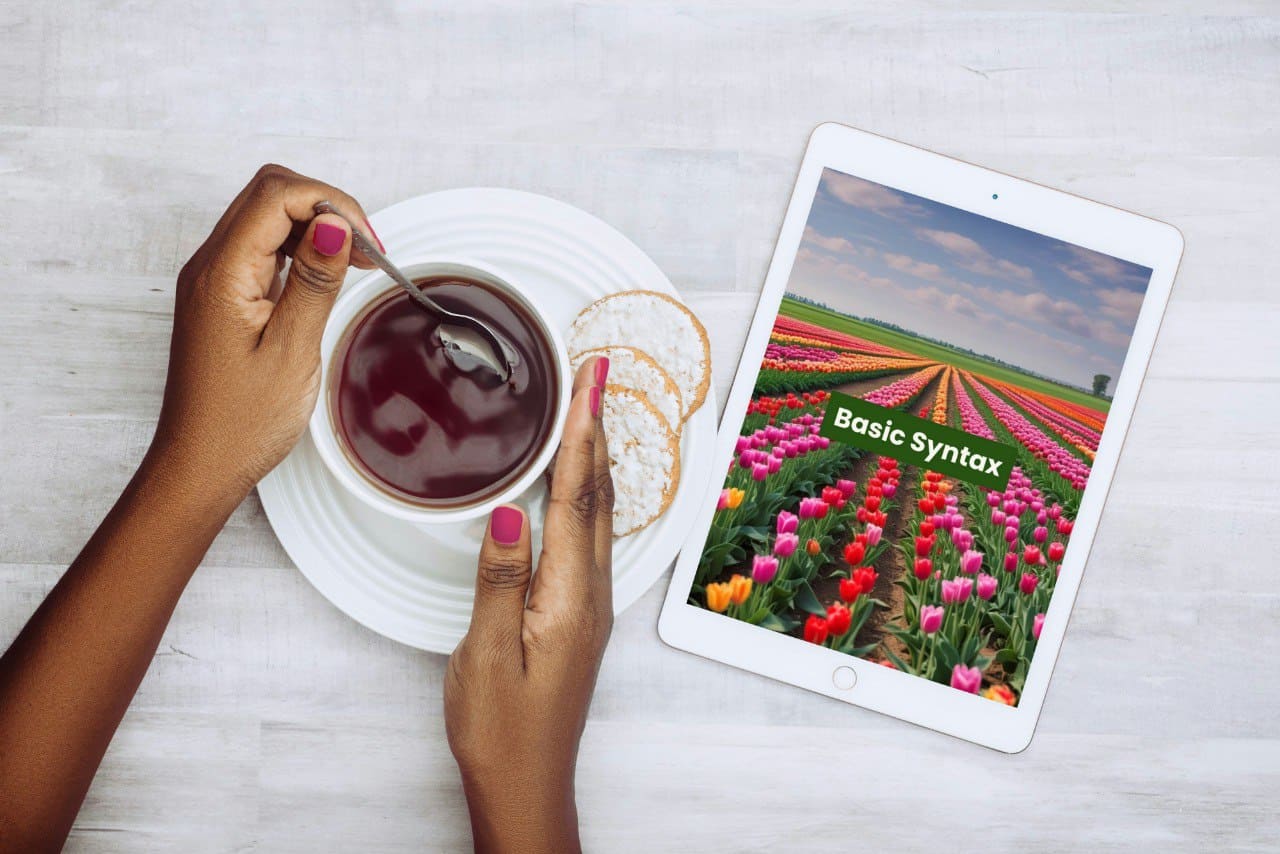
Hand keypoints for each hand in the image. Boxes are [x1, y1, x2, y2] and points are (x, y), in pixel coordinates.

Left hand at [150, 163, 379, 499]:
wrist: (200, 465)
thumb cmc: (240, 423)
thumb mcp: (292, 350)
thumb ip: (314, 281)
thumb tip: (336, 225)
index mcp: (222, 274)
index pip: (277, 195)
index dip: (333, 205)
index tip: (370, 244)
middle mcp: (210, 266)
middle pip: (270, 194)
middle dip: (327, 207)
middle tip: (369, 249)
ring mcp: (215, 280)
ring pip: (267, 217)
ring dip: (317, 227)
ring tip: (358, 263)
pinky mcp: (225, 296)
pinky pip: (263, 249)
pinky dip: (302, 250)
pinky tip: (328, 277)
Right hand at [445, 357, 614, 853]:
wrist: (527, 783)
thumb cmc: (501, 730)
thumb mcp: (486, 656)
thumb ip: (499, 580)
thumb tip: (509, 512)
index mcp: (568, 597)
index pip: (576, 497)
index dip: (581, 432)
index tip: (589, 380)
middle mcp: (591, 595)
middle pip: (599, 495)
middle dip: (597, 429)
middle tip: (596, 374)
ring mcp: (590, 605)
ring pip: (599, 515)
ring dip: (595, 458)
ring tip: (590, 413)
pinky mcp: (580, 615)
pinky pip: (590, 538)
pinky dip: (586, 495)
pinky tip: (577, 488)